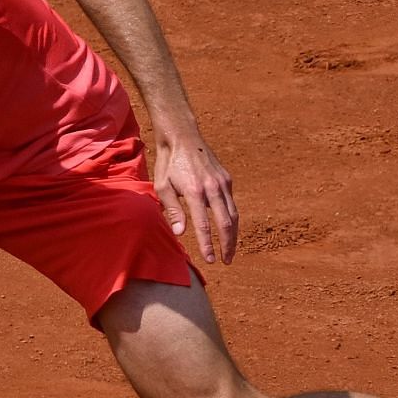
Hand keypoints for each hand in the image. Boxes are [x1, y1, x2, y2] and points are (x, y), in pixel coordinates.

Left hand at [152, 124, 237, 264]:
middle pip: (226, 223)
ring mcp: (222, 182)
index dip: (208, 245)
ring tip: (230, 250)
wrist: (182, 136)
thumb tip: (181, 233)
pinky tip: (228, 229)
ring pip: (234, 214)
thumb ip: (172, 210)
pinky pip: (232, 203)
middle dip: (228, 245)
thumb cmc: (168, 163)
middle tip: (226, 260)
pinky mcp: (226, 178)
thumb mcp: (163, 186)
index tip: (210, 259)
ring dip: (233, 234)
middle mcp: (212, 187)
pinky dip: (232, 218)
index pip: (205, 225)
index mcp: (195, 191)